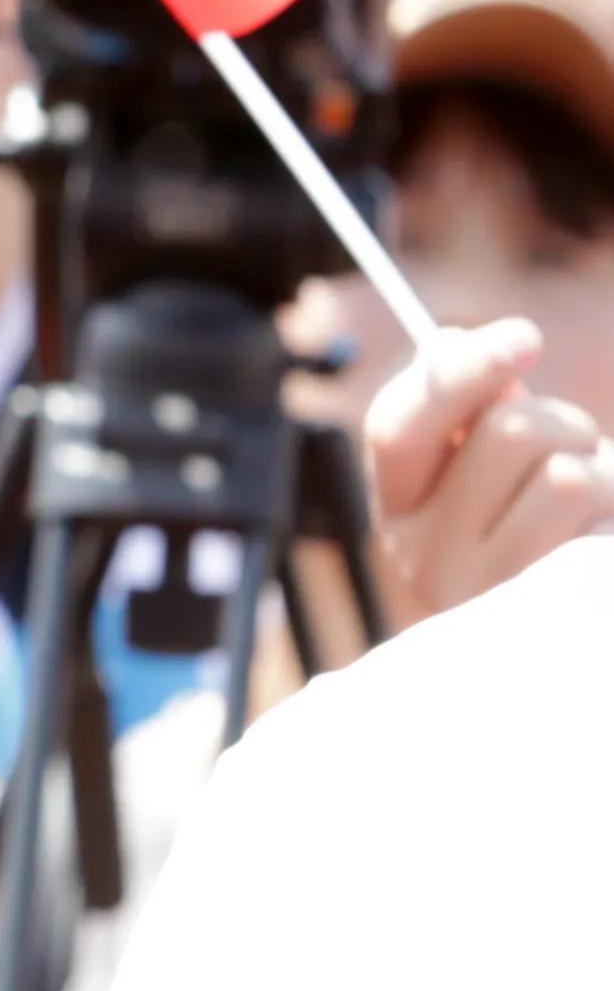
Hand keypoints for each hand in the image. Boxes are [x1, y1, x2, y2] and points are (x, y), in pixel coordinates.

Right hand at [361, 320, 613, 625]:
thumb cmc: (538, 538)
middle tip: (578, 453)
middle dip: (564, 423)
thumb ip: (475, 415)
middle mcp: (424, 559)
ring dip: (604, 473)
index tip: (524, 336)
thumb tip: (454, 344)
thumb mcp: (492, 475)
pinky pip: (601, 516)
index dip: (460, 371)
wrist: (566, 654)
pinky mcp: (550, 606)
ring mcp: (488, 590)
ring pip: (566, 473)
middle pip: (507, 431)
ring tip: (595, 509)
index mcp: (399, 512)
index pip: (398, 427)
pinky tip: (598, 541)